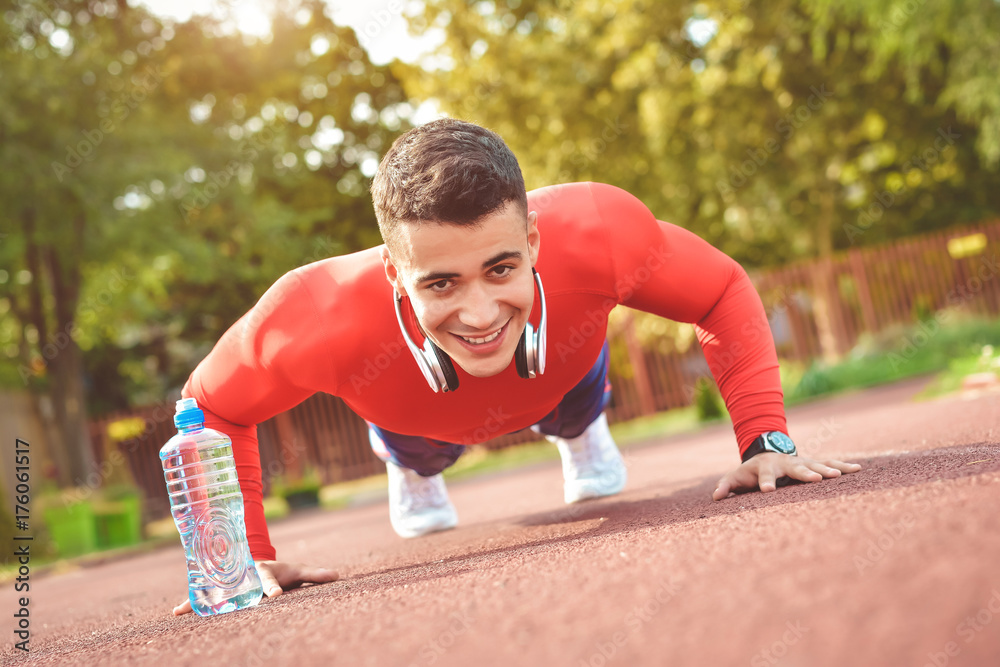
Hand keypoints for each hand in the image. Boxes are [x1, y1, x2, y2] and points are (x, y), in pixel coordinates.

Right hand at [172, 560, 339, 615]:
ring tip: (186, 607)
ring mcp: (231, 585)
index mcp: (265, 573)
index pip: (270, 582)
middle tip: (229, 605)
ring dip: (205, 599)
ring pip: (218, 592)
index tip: (275, 597)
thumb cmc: (281, 571)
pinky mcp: (221, 592)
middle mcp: (245, 579)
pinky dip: (191, 604)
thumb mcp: (299, 572)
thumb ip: (316, 575)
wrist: (258, 562)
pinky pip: (205, 599)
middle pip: (239, 589)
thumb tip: (338, 575)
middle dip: (235, 597)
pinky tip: (175, 612)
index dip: (273, 589)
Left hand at [712, 452, 860, 500]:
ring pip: (815, 464)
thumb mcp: (736, 477)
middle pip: (795, 468)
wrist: (767, 451)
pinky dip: (843, 466)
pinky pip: (830, 463)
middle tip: (815, 479)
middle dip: (805, 474)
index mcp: (766, 467)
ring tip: (838, 475)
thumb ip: (726, 486)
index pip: (765, 475)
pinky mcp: (813, 463)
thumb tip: (716, 497)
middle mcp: (785, 463)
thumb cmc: (750, 471)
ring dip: (827, 469)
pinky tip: (858, 469)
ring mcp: (801, 461)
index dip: (766, 482)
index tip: (768, 491)